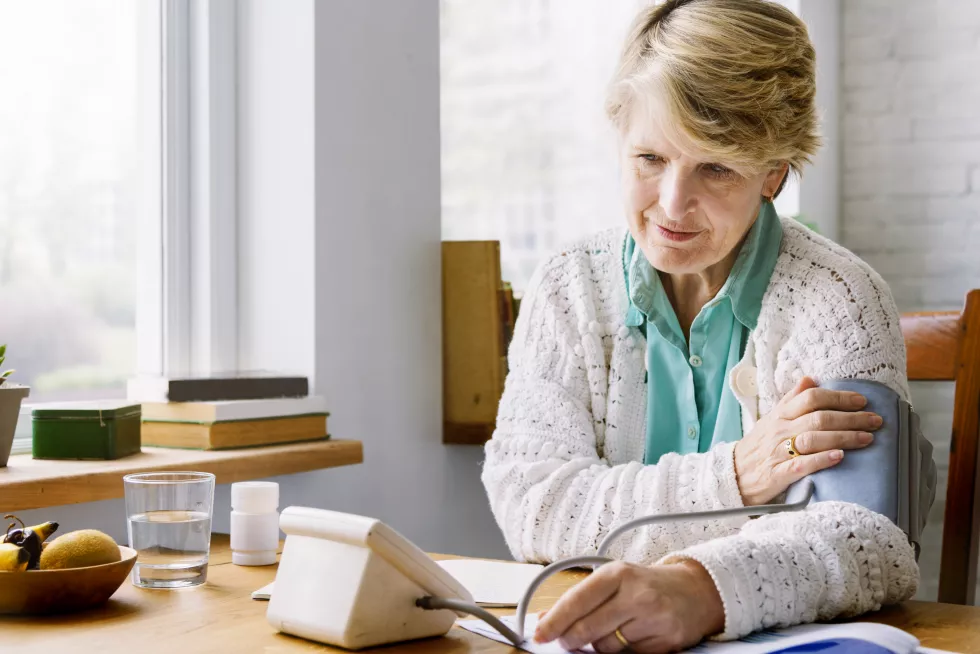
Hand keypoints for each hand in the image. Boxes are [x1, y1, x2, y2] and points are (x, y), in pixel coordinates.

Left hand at [533, 560, 723, 652]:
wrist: (695, 590)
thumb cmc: (646, 584)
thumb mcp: (614, 579)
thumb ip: (580, 597)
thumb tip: (544, 619)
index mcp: (617, 573)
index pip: (576, 601)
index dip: (554, 621)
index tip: (540, 634)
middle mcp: (636, 594)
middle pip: (587, 629)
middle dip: (570, 639)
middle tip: (566, 640)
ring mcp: (652, 618)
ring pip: (605, 647)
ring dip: (598, 645)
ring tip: (610, 630)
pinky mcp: (665, 641)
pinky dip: (621, 651)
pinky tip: (629, 637)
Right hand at [734, 376, 881, 505]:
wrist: (733, 476)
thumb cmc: (757, 447)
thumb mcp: (770, 419)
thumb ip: (791, 400)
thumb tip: (810, 379)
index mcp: (779, 415)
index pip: (810, 398)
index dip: (838, 397)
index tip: (861, 400)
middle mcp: (779, 430)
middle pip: (818, 418)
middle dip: (851, 418)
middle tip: (876, 420)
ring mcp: (778, 452)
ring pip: (814, 439)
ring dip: (844, 437)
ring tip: (867, 438)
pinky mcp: (778, 474)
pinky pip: (802, 465)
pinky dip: (822, 460)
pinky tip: (840, 457)